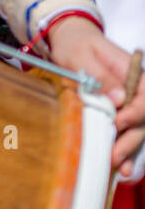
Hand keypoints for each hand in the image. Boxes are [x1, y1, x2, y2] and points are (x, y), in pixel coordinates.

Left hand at [46, 18, 144, 176]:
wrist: (70, 41)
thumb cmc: (76, 44)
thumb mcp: (83, 54)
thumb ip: (101, 75)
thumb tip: (119, 98)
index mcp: (132, 71)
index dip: (136, 112)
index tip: (118, 122)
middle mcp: (134, 89)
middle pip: (143, 117)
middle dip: (131, 138)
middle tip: (114, 154)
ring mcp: (128, 102)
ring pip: (136, 129)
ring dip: (129, 148)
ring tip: (120, 168)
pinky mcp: (117, 112)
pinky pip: (125, 131)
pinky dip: (124, 149)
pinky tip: (121, 167)